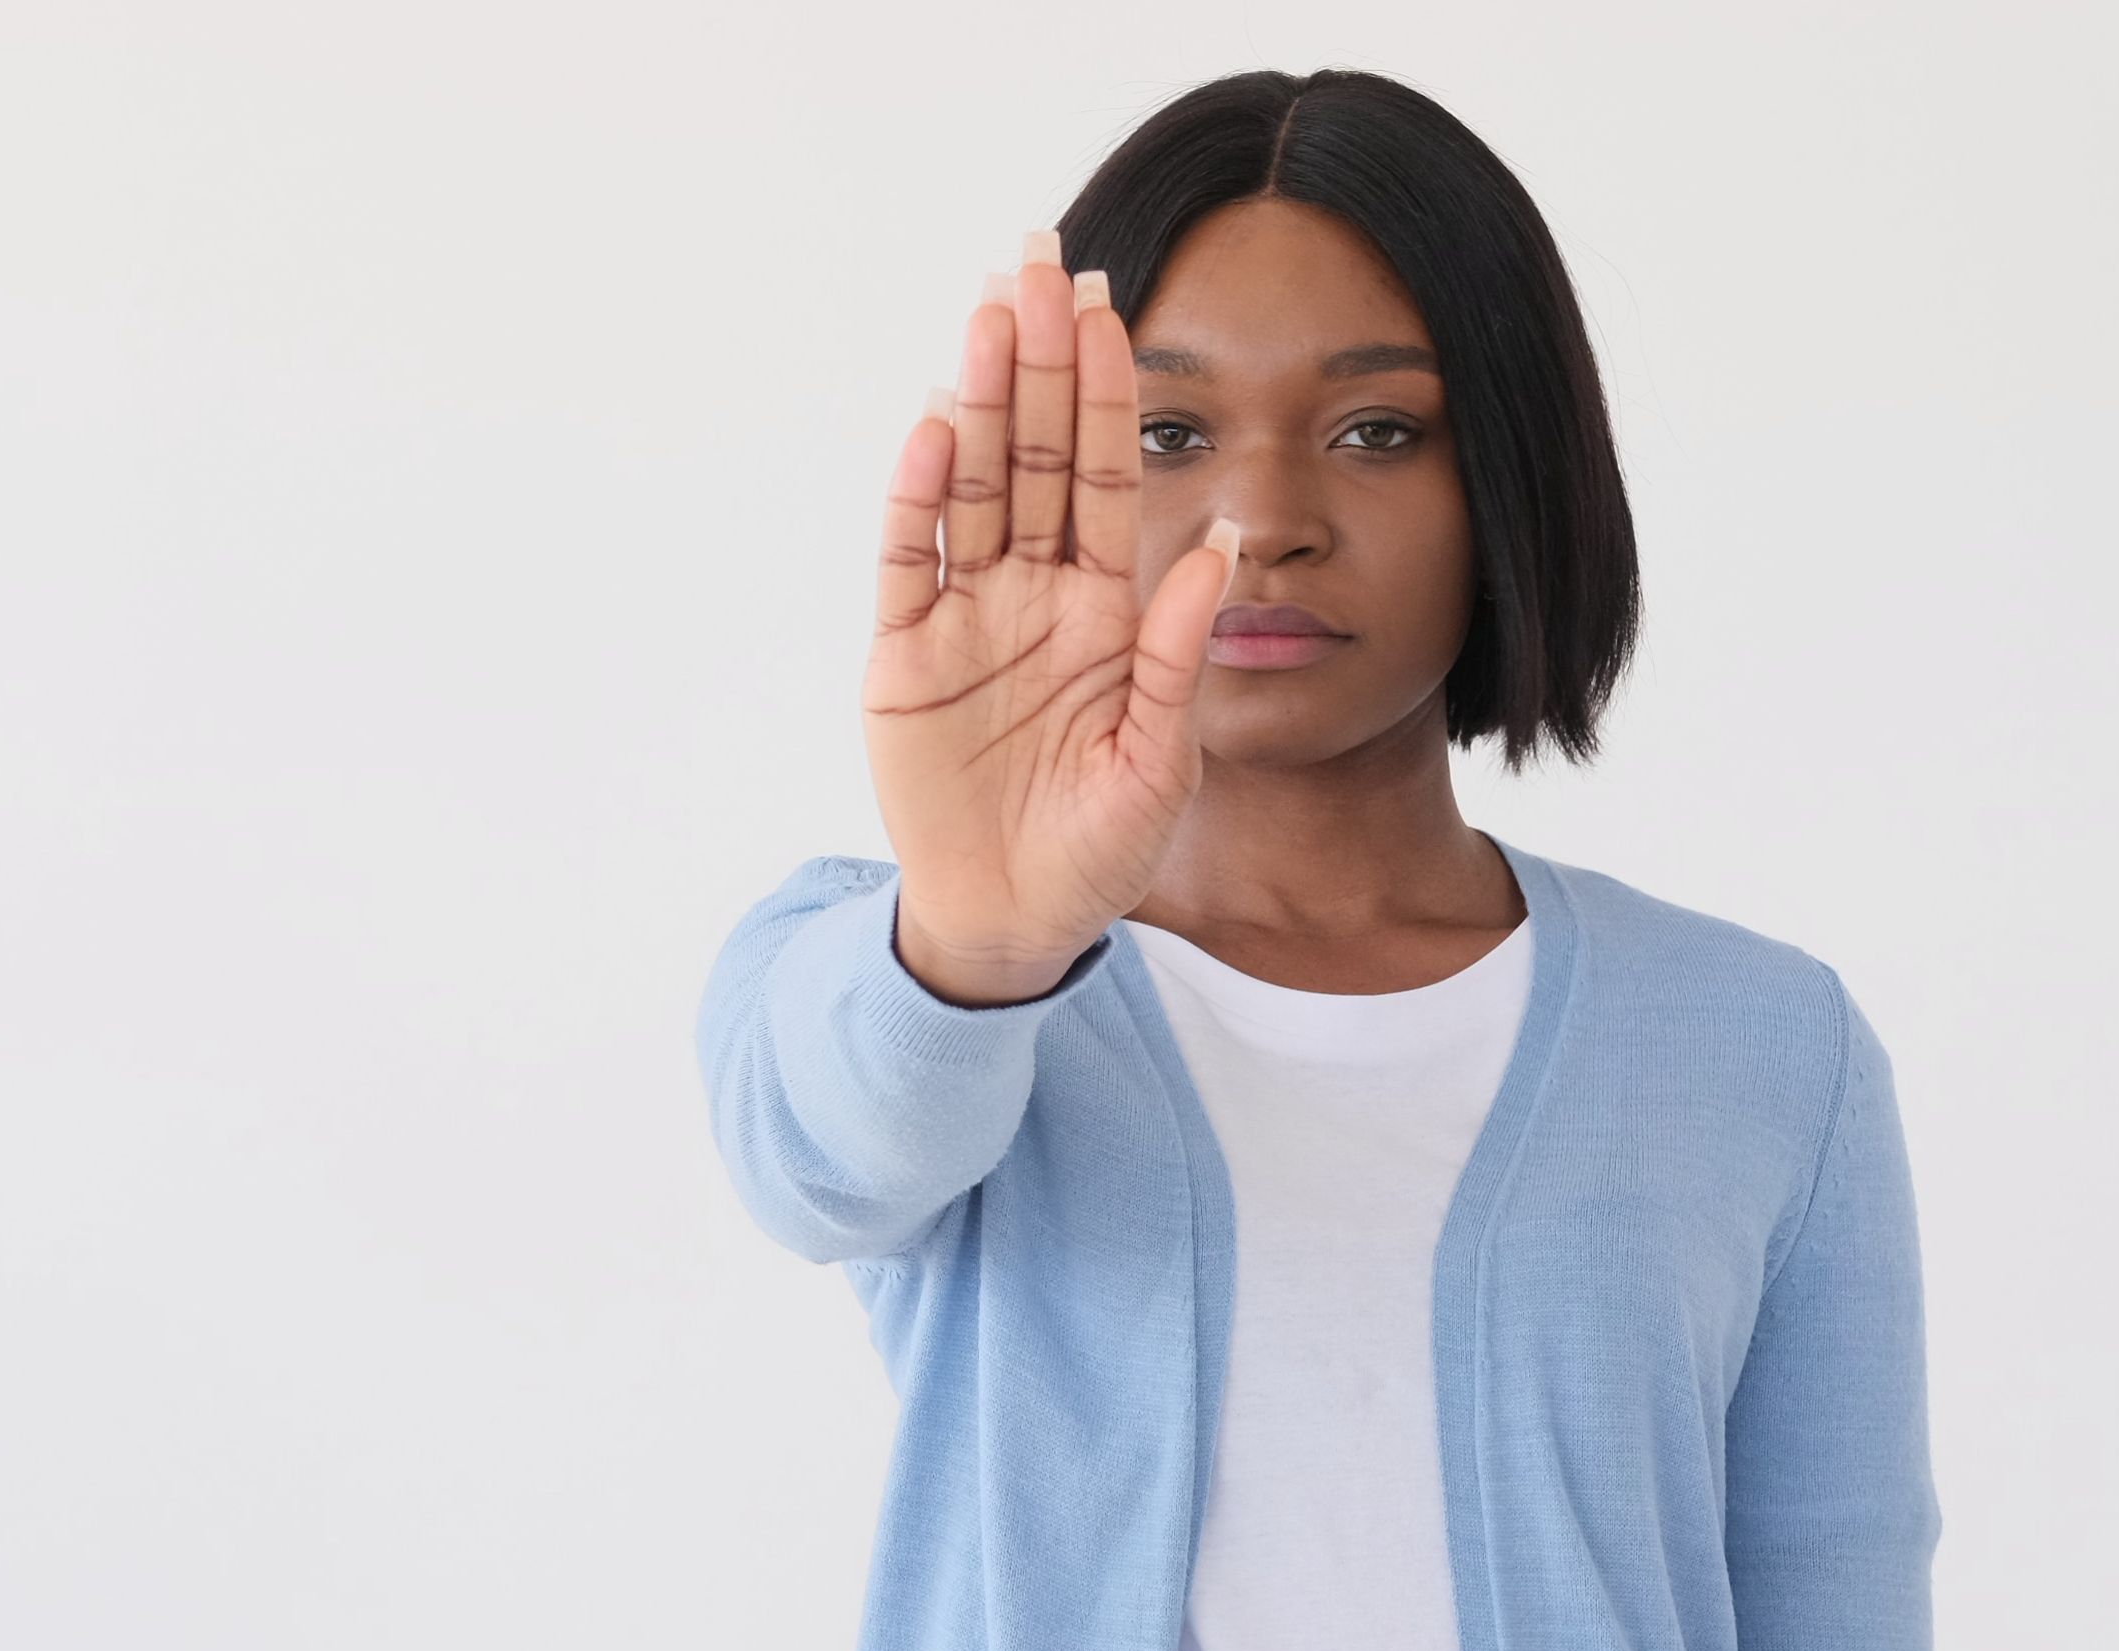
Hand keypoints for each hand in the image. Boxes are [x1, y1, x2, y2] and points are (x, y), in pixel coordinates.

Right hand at [865, 228, 1239, 1005]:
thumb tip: (1216, 542)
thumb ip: (1179, 655)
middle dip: (1037, 357)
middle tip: (1039, 260)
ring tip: (987, 314)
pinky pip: (909, 561)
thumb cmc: (1102, 848)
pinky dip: (915, 496)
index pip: (1105, 475)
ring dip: (976, 399)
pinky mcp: (902, 657)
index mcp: (1104, 607)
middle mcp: (1033, 593)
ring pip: (970, 485)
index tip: (1117, 304)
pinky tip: (930, 425)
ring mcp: (965, 617)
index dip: (1107, 392)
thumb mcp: (1164, 759)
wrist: (1018, 923)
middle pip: (1032, 452)